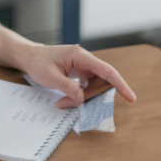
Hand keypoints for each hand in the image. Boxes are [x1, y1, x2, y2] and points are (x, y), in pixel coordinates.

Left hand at [14, 44, 136, 108]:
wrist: (30, 57)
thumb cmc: (38, 63)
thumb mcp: (51, 77)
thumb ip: (68, 87)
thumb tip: (82, 98)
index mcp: (80, 56)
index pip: (107, 71)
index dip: (121, 84)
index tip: (131, 98)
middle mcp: (85, 59)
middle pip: (101, 82)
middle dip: (89, 96)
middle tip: (67, 104)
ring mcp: (84, 66)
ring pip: (94, 86)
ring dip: (83, 97)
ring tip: (63, 102)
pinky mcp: (81, 72)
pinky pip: (88, 86)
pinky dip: (80, 95)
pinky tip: (68, 99)